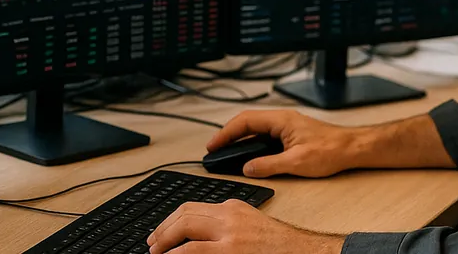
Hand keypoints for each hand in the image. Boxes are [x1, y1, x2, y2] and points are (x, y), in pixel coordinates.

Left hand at [146, 199, 343, 253]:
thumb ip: (227, 226)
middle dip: (162, 229)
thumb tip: (198, 239)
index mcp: (233, 207)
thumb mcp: (252, 226)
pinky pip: (193, 250)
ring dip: (164, 242)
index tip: (161, 232)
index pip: (192, 207)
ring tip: (156, 253)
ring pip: (185, 228)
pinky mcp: (231, 251)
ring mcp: (230, 234)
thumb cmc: (280, 246)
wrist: (305, 252)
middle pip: (184, 214)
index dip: (171, 220)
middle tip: (152, 244)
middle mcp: (229, 216)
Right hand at [207, 110, 360, 177]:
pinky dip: (253, 145)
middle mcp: (282, 120)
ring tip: (227, 153)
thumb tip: (248, 168)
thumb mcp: (296, 162)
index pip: (245, 122)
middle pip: (247, 123)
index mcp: (281, 120)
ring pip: (256, 130)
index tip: (213, 145)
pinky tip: (249, 156)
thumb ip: (268, 165)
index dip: (226, 133)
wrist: (353, 149)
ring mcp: (287, 127)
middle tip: (214, 149)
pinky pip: (265, 137)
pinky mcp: (291, 135)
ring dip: (240, 140)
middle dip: (228, 135)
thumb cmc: (331, 150)